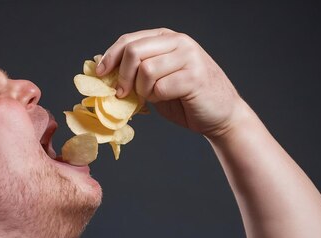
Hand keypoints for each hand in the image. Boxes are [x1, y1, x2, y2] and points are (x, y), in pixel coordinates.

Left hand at [97, 28, 245, 138]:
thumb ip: (137, 71)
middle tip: (122, 93)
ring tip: (153, 97)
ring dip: (143, 90)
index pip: (129, 40)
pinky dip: (158, 98)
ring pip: (146, 70)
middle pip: (134, 51)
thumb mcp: (157, 80)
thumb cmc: (186, 99)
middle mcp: (179, 42)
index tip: (100, 73)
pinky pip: (160, 87)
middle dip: (122, 76)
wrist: (221, 116)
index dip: (110, 57)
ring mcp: (189, 57)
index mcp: (167, 38)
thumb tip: (104, 73)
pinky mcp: (195, 76)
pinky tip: (168, 99)